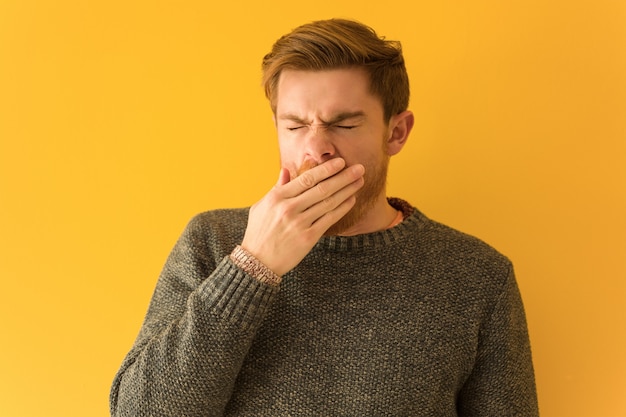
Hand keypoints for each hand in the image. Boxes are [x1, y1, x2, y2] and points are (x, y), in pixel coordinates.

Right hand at [241, 158, 364, 275]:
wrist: (257, 261)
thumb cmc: (258, 231)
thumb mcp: (261, 206)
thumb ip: (276, 187)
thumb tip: (285, 169)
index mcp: (277, 197)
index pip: (307, 179)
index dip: (326, 169)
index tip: (341, 162)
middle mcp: (289, 208)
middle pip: (322, 188)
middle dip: (343, 177)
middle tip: (359, 168)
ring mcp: (300, 223)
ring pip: (328, 203)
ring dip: (347, 190)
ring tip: (359, 181)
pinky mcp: (308, 237)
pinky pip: (329, 219)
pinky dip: (342, 208)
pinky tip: (351, 199)